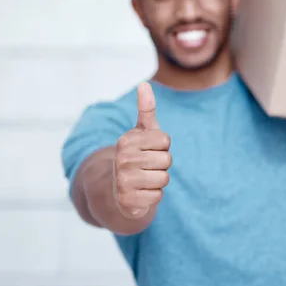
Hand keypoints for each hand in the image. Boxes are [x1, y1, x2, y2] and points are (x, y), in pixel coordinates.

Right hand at [113, 82, 171, 218]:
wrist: (118, 189)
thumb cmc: (137, 155)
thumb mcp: (142, 132)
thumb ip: (146, 109)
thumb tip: (144, 84)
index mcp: (126, 140)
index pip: (165, 140)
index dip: (162, 146)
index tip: (150, 149)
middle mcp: (122, 159)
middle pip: (166, 160)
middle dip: (162, 165)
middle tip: (148, 166)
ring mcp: (123, 181)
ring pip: (164, 179)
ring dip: (159, 181)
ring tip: (145, 179)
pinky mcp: (127, 201)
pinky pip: (157, 196)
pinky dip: (153, 196)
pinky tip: (141, 192)